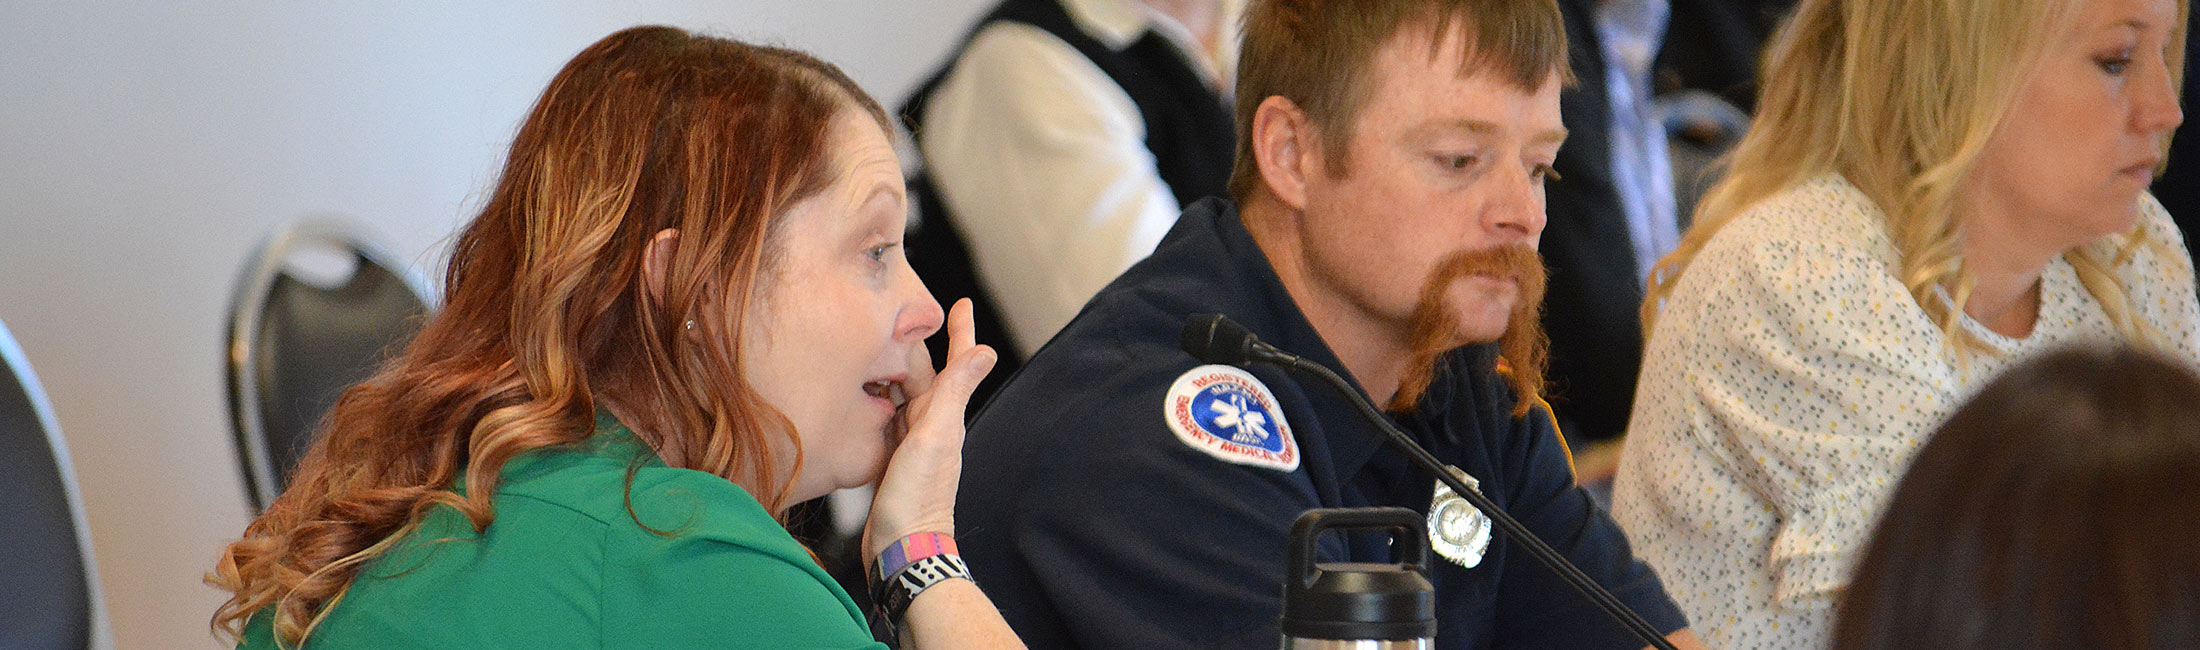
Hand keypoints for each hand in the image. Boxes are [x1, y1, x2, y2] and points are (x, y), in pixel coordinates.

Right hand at [863, 298, 996, 563]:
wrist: (902, 549)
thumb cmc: (917, 497)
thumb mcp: (935, 437)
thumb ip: (955, 392)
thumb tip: (987, 352)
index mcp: (943, 416)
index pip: (954, 364)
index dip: (959, 333)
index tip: (961, 304)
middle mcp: (930, 427)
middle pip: (921, 375)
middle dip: (912, 344)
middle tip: (897, 313)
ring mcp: (910, 445)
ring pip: (900, 395)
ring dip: (890, 370)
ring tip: (873, 343)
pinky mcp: (890, 461)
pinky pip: (883, 420)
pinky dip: (875, 401)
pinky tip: (861, 394)